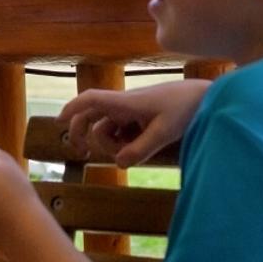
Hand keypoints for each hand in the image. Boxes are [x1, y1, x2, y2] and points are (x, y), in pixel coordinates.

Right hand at [55, 78, 210, 167]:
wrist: (204, 97)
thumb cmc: (185, 109)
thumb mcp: (164, 133)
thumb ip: (141, 150)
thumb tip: (118, 164)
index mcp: (126, 102)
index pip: (91, 100)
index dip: (71, 109)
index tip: (58, 122)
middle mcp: (124, 105)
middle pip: (91, 116)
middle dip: (85, 134)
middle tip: (82, 154)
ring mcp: (131, 112)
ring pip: (108, 129)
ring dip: (112, 144)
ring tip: (133, 153)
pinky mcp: (140, 118)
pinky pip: (122, 132)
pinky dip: (125, 143)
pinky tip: (142, 148)